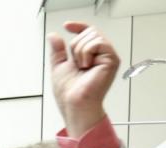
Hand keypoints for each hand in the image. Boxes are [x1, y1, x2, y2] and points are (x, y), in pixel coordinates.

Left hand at [48, 22, 118, 137]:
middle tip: (77, 63)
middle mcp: (101, 55)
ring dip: (80, 51)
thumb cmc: (68, 93)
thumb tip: (54, 36)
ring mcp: (108, 57)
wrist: (74, 104)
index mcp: (90, 56)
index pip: (88, 33)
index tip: (67, 26)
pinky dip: (86, 53)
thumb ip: (57, 51)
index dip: (78, 26)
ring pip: (92, 36)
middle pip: (89, 31)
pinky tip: (87, 66)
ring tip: (82, 67)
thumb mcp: (59, 66)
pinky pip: (97, 43)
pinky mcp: (112, 60)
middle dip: (75, 45)